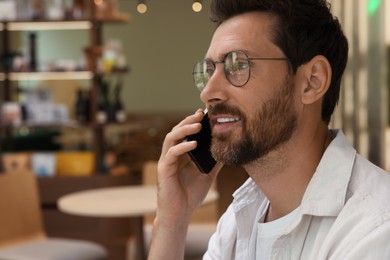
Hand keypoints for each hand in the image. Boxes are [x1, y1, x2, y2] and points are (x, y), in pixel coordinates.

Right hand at [156, 109, 221, 225]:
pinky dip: (182, 147)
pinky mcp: (164, 169)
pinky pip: (171, 154)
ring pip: (171, 138)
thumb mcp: (208, 175)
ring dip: (183, 129)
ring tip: (197, 126)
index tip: (205, 114)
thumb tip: (227, 150)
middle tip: (200, 114)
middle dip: (188, 121)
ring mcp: (167, 161)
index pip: (185, 133)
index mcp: (182, 154)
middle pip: (177, 131)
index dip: (193, 122)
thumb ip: (215, 163)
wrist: (180, 214)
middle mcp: (172, 155)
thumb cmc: (191, 195)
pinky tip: (193, 144)